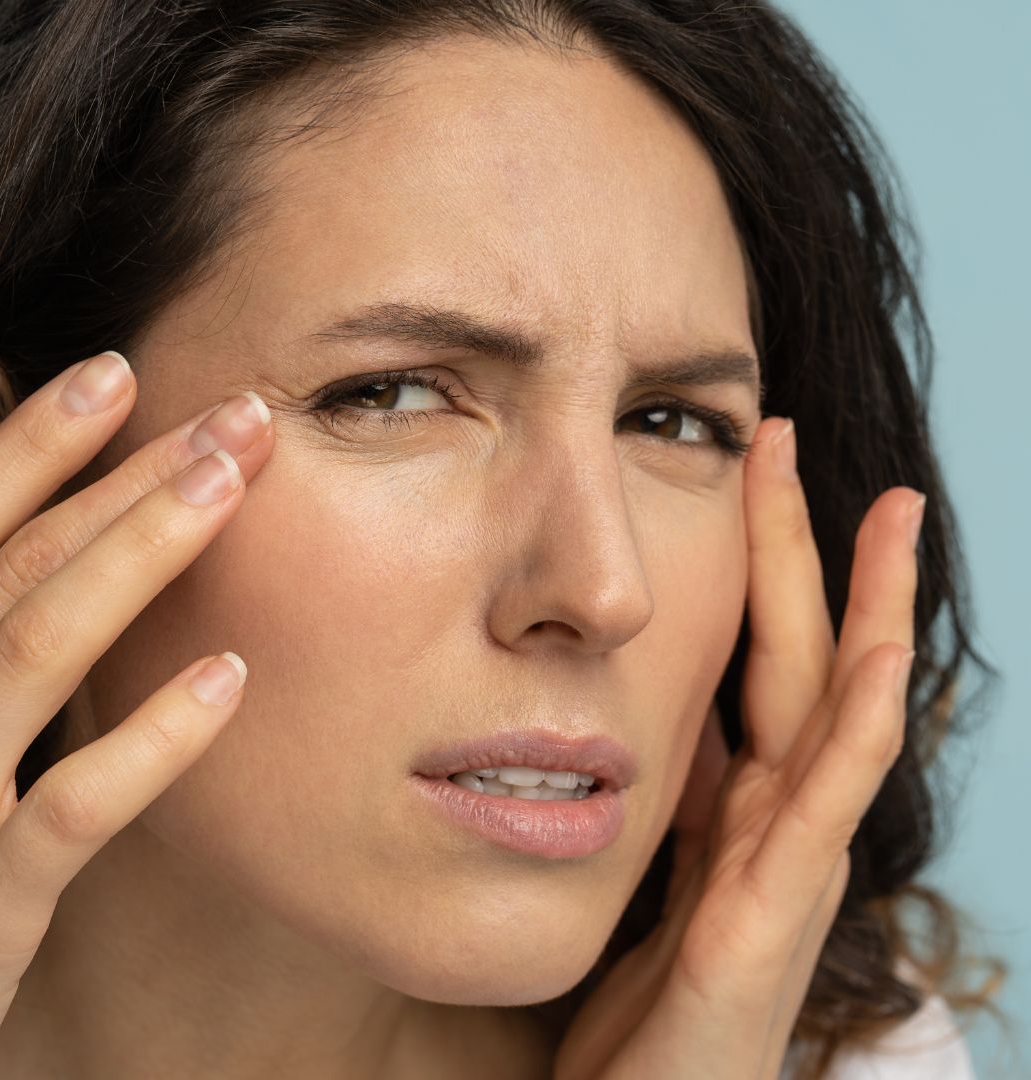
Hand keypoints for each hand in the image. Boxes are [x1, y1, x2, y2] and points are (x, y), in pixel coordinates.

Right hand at [0, 351, 273, 1079]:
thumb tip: (57, 540)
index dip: (32, 446)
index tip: (117, 374)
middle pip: (14, 569)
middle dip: (122, 479)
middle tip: (231, 416)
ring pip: (31, 654)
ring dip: (135, 559)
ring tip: (228, 488)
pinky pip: (68, 813)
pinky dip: (149, 738)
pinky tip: (229, 675)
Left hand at [553, 416, 922, 1079]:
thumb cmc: (638, 999)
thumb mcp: (646, 863)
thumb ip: (675, 787)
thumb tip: (672, 709)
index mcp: (741, 798)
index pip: (762, 654)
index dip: (759, 561)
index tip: (742, 465)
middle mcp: (779, 817)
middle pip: (801, 652)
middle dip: (803, 546)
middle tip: (788, 437)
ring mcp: (789, 863)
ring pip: (841, 708)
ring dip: (866, 606)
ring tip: (889, 512)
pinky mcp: (771, 918)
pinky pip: (827, 800)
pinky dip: (856, 720)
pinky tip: (870, 653)